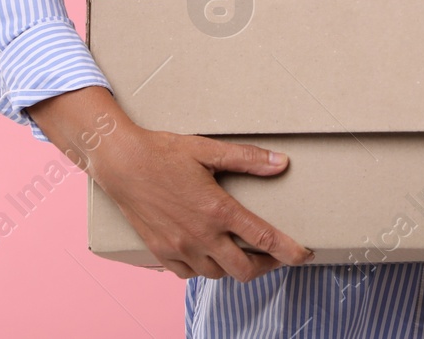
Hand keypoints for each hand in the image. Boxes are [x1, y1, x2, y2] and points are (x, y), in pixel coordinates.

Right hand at [28, 87, 311, 280]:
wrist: (120, 164)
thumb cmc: (163, 152)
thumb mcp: (208, 149)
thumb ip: (247, 159)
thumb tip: (281, 163)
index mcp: (218, 209)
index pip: (264, 240)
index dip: (289, 251)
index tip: (304, 255)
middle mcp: (201, 235)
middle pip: (244, 270)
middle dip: (266, 267)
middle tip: (274, 256)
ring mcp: (180, 247)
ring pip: (217, 274)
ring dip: (234, 267)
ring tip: (242, 252)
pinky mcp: (161, 252)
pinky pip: (189, 274)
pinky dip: (204, 269)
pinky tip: (208, 254)